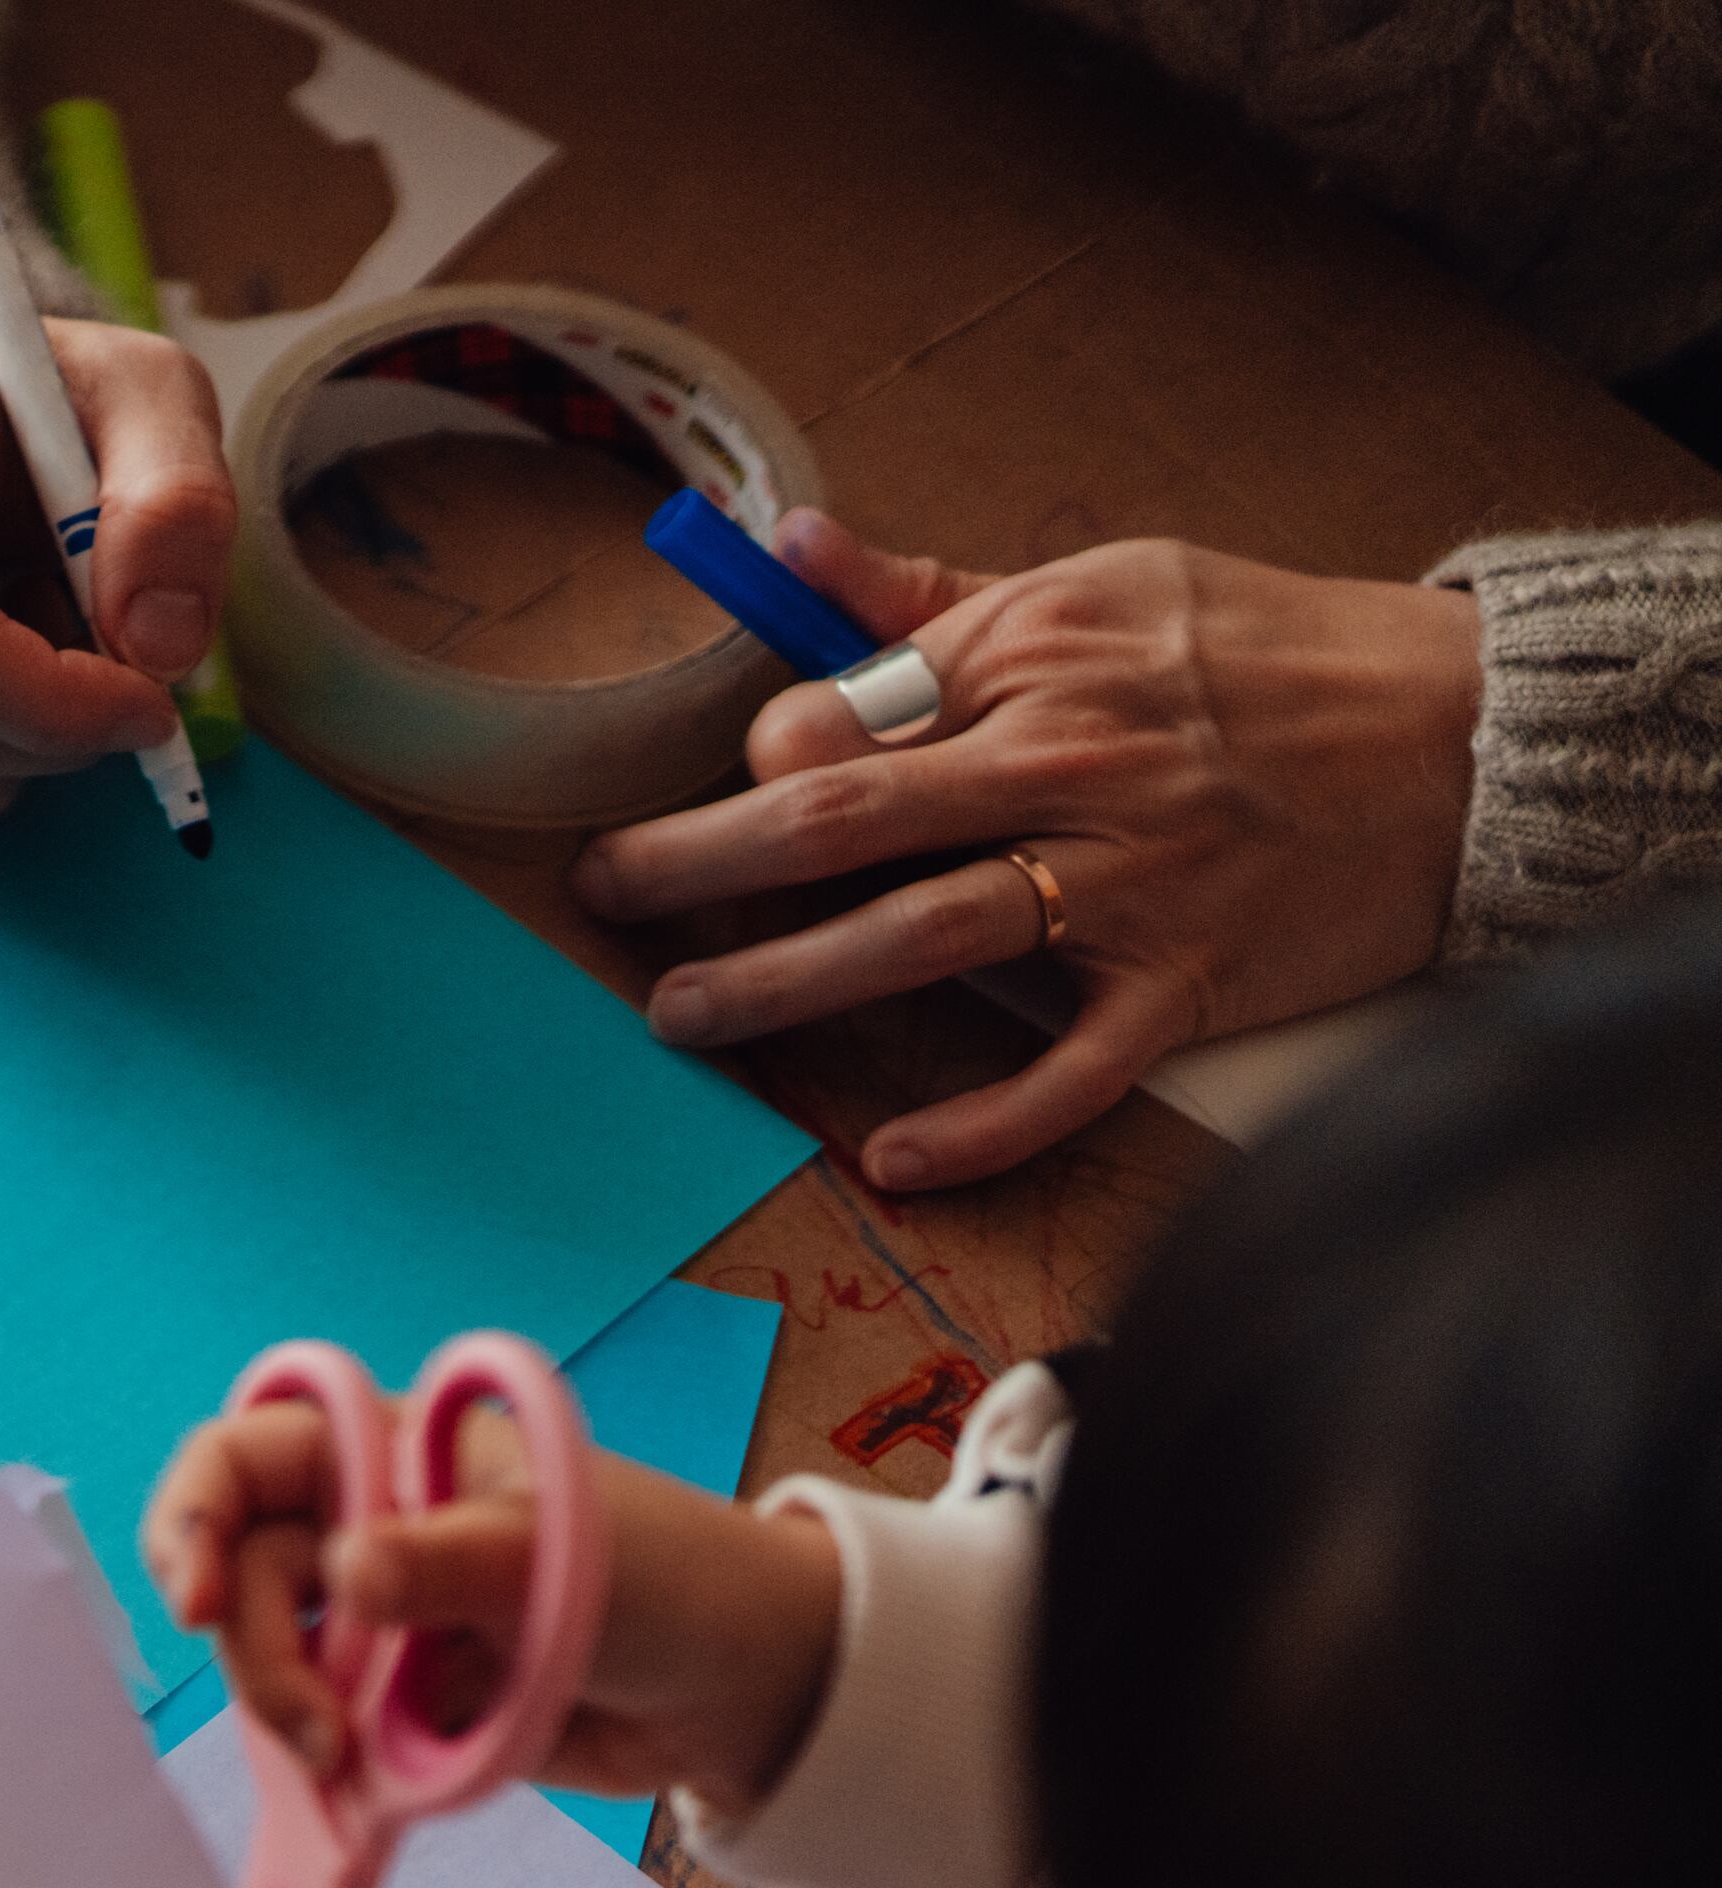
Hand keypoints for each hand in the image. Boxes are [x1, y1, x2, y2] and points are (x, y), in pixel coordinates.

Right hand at [139, 1397, 843, 1818]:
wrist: (745, 1696)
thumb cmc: (668, 1577)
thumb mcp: (556, 1557)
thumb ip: (448, 1565)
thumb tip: (344, 1572)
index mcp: (391, 1454)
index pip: (245, 1458)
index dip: (194, 1517)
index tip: (194, 1602)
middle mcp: (364, 1531)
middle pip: (238, 1578)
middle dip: (258, 1656)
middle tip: (316, 1732)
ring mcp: (374, 1628)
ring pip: (267, 1666)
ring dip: (284, 1720)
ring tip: (345, 1769)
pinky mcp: (390, 1712)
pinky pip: (315, 1744)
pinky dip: (310, 1782)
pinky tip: (330, 1811)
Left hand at [572, 512, 1481, 1187]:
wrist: (1467, 736)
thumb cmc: (1270, 657)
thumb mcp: (1105, 584)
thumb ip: (930, 592)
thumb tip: (784, 545)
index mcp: (1034, 659)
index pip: (839, 718)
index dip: (754, 764)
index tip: (715, 799)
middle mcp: (1069, 767)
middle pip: (838, 823)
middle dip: (698, 864)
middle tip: (606, 901)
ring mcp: (1128, 884)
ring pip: (915, 940)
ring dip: (780, 987)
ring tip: (681, 1016)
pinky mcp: (1187, 984)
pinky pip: (1063, 1072)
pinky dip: (977, 1125)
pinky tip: (892, 1156)